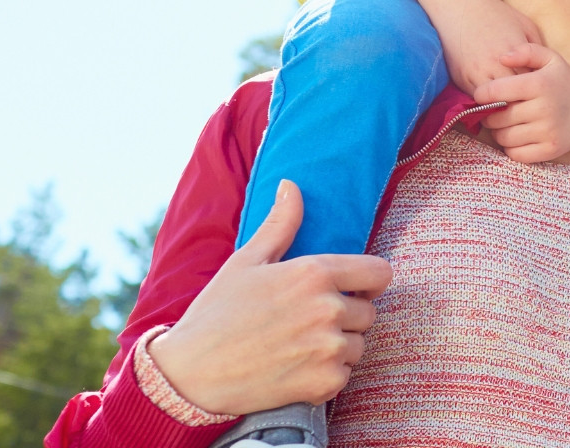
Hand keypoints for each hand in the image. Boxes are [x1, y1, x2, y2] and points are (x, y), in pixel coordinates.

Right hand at [148, 181, 391, 415]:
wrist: (189, 374)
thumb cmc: (216, 313)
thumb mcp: (246, 261)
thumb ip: (280, 224)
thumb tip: (291, 186)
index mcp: (315, 273)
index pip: (380, 272)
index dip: (369, 281)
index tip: (352, 289)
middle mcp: (328, 309)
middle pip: (369, 312)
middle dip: (347, 316)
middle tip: (309, 322)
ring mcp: (328, 347)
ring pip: (358, 345)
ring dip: (338, 347)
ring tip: (299, 345)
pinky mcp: (324, 383)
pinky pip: (345, 375)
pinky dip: (326, 376)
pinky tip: (296, 369)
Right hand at [398, 0, 543, 92]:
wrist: (460, 8)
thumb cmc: (497, 14)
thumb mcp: (526, 25)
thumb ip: (537, 50)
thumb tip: (545, 72)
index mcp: (514, 52)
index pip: (531, 83)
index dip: (538, 91)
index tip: (543, 95)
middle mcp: (494, 65)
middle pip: (514, 96)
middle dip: (523, 102)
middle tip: (531, 106)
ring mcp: (476, 73)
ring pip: (494, 102)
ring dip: (503, 106)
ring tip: (514, 108)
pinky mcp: (461, 79)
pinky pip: (477, 99)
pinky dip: (487, 103)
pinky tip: (496, 102)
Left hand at [472, 43, 569, 162]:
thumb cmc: (565, 80)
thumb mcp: (550, 59)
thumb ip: (526, 51)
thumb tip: (501, 57)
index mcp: (540, 84)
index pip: (496, 91)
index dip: (482, 94)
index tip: (482, 95)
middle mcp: (544, 109)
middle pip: (497, 118)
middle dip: (490, 114)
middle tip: (496, 110)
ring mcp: (549, 131)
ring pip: (504, 137)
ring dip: (499, 131)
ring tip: (506, 123)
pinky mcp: (552, 149)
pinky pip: (516, 154)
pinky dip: (511, 147)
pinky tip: (518, 136)